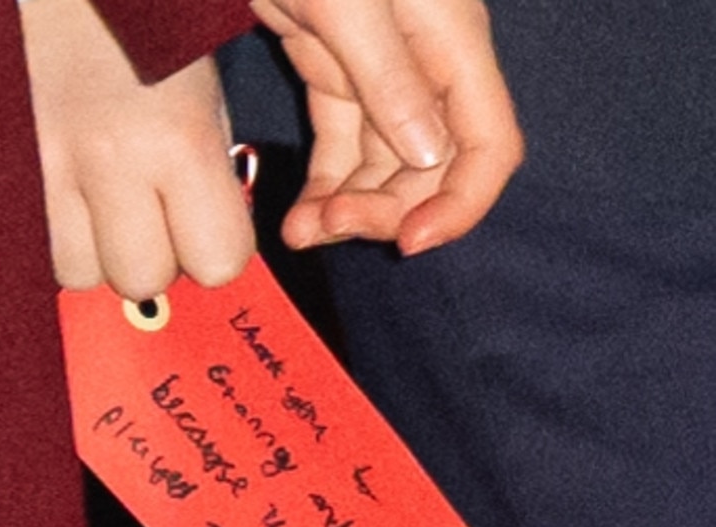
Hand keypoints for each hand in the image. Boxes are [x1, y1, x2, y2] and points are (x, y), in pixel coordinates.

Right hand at [21, 0, 254, 299]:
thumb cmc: (140, 20)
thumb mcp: (202, 92)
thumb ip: (210, 173)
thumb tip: (210, 242)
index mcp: (175, 137)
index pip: (218, 263)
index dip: (218, 249)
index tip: (208, 223)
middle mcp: (108, 159)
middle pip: (143, 281)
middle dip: (154, 256)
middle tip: (150, 208)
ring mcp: (44, 165)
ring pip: (79, 275)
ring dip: (96, 251)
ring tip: (99, 198)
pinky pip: (30, 246)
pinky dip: (52, 234)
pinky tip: (62, 193)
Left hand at [250, 0, 522, 254]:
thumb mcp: (348, 2)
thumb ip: (390, 77)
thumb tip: (428, 156)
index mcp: (451, 46)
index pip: (489, 145)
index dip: (462, 204)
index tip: (413, 240)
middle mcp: (426, 69)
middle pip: (432, 169)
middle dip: (389, 211)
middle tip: (330, 227)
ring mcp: (381, 76)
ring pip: (384, 168)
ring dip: (350, 208)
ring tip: (304, 230)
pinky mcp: (337, 76)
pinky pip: (344, 148)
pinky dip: (325, 185)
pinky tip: (300, 217)